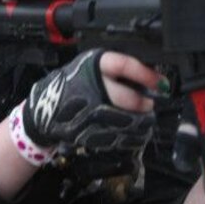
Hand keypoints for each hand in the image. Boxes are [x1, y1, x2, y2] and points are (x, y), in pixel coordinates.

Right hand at [21, 50, 156, 157]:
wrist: (43, 110)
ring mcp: (88, 112)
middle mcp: (91, 87)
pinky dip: (130, 138)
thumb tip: (150, 79)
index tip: (161, 83)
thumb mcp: (88, 67)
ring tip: (145, 122)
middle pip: (128, 98)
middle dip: (144, 105)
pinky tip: (134, 135)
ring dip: (142, 124)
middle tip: (148, 105)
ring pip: (127, 121)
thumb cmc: (72, 85)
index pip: (125, 65)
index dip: (146, 75)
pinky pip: (117, 138)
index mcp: (93, 65)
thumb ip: (115, 71)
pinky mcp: (88, 133)